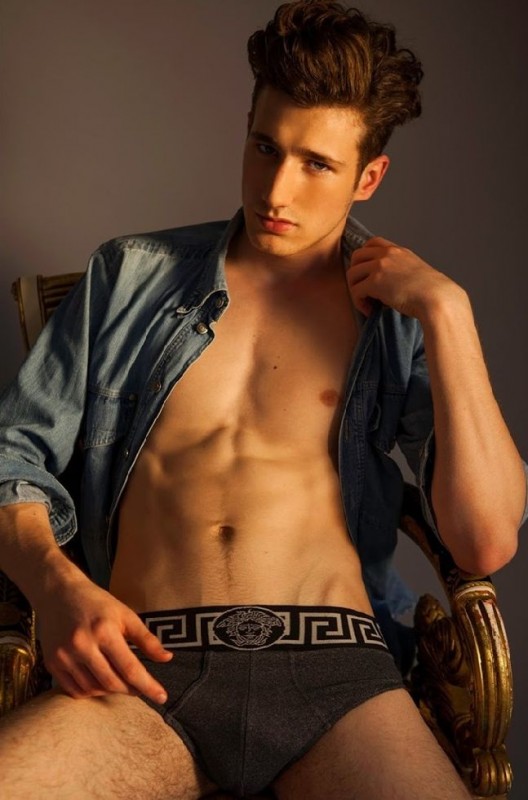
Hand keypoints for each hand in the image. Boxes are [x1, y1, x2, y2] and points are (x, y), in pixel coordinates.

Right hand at [36, 575, 172, 703]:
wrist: (59, 593)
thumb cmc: (97, 603)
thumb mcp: (125, 614)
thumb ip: (146, 639)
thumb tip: (167, 658)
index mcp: (104, 631)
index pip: (129, 667)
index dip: (147, 685)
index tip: (162, 697)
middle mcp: (82, 645)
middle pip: (111, 683)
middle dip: (130, 690)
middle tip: (140, 689)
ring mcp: (64, 656)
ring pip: (93, 689)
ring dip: (111, 691)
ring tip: (120, 682)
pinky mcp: (52, 663)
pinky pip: (74, 690)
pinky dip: (91, 691)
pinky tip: (100, 683)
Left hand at [346, 236, 459, 319]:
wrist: (437, 298)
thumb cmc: (432, 292)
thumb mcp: (416, 271)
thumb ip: (400, 271)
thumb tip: (388, 285)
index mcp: (399, 251)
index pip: (373, 243)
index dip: (364, 257)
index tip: (367, 273)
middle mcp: (387, 254)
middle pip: (356, 255)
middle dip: (355, 273)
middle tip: (363, 290)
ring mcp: (380, 267)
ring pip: (352, 274)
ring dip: (355, 290)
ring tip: (367, 304)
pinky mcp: (375, 282)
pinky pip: (355, 291)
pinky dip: (359, 303)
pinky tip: (370, 311)